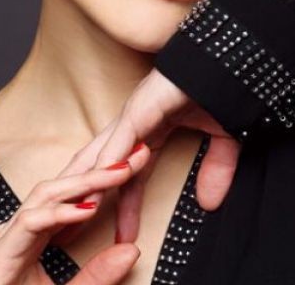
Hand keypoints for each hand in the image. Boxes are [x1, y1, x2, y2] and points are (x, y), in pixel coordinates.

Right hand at [0, 144, 150, 284]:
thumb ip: (97, 275)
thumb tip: (132, 250)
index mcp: (36, 233)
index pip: (75, 195)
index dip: (107, 178)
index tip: (139, 165)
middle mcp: (21, 227)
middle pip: (65, 185)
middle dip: (103, 167)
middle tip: (139, 153)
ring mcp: (7, 236)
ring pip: (48, 193)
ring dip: (86, 181)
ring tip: (121, 172)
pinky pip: (31, 222)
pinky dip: (60, 213)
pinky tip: (87, 209)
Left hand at [60, 68, 241, 243]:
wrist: (227, 58)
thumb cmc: (220, 87)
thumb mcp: (220, 138)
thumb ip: (215, 169)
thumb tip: (209, 203)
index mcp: (151, 130)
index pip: (130, 177)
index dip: (124, 207)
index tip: (120, 236)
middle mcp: (134, 125)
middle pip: (101, 168)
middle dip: (83, 199)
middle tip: (67, 232)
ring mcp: (134, 116)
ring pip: (101, 157)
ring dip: (86, 188)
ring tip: (69, 218)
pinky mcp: (140, 108)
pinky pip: (120, 142)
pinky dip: (107, 164)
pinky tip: (96, 186)